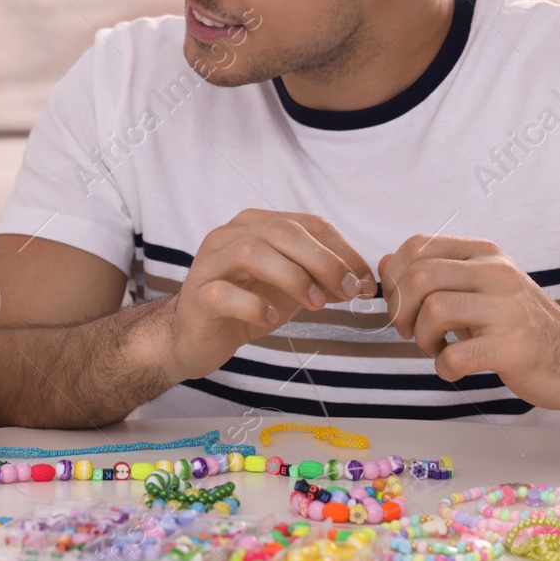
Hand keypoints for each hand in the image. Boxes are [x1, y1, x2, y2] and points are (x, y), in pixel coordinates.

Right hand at [167, 210, 372, 379]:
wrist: (193, 337)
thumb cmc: (243, 306)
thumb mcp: (288, 290)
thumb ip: (319, 280)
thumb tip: (361, 283)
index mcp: (256, 225)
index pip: (307, 223)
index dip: (342, 250)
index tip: (365, 280)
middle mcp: (229, 235)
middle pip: (282, 231)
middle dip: (323, 261)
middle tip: (349, 291)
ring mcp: (209, 263)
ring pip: (252, 252)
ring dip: (293, 278)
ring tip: (315, 305)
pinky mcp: (197, 296)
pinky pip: (224, 294)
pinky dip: (254, 306)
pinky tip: (271, 319)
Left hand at [379, 235, 559, 409]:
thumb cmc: (518, 324)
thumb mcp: (479, 287)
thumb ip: (434, 273)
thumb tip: (384, 262)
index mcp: (485, 253)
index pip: (418, 245)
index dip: (395, 277)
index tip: (402, 304)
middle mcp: (496, 273)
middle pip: (420, 277)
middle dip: (401, 310)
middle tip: (411, 332)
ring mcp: (506, 309)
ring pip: (433, 312)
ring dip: (421, 339)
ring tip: (436, 349)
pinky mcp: (511, 347)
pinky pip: (455, 356)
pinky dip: (443, 368)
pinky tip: (453, 369)